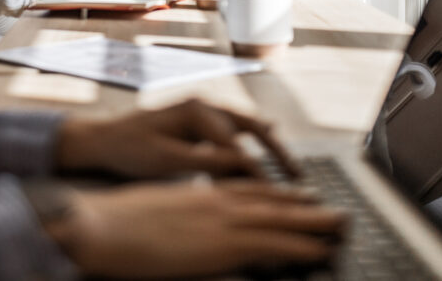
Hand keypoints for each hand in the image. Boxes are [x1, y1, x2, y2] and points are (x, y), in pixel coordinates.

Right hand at [54, 180, 345, 278]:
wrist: (100, 226)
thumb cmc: (116, 224)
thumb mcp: (155, 212)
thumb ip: (181, 215)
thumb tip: (190, 226)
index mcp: (198, 195)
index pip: (247, 190)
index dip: (276, 195)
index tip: (298, 196)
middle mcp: (215, 203)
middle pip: (270, 201)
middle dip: (305, 207)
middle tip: (335, 211)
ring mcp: (220, 221)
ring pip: (280, 218)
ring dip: (314, 223)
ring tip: (340, 225)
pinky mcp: (222, 244)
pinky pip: (273, 244)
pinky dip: (300, 245)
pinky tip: (319, 250)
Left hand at [56, 98, 299, 179]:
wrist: (101, 139)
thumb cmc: (128, 148)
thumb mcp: (166, 158)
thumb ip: (206, 160)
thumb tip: (244, 165)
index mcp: (195, 109)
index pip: (236, 143)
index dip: (256, 170)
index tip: (273, 193)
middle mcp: (203, 103)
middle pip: (250, 126)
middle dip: (276, 150)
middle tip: (298, 176)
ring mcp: (200, 109)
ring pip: (245, 126)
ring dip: (267, 146)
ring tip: (290, 168)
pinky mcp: (196, 121)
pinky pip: (232, 130)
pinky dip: (251, 141)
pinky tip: (265, 148)